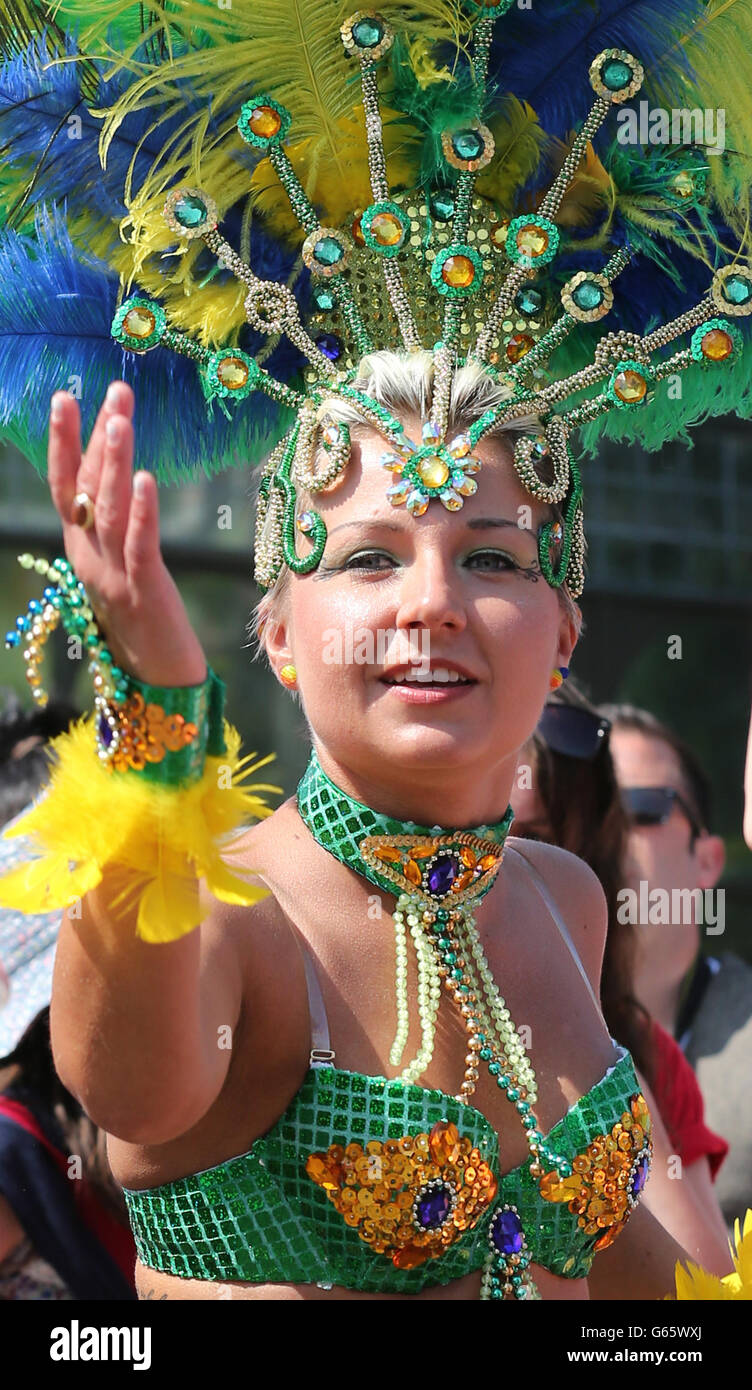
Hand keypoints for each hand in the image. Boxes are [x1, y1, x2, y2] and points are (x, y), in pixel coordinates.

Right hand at [47, 382, 207, 686]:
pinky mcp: (143, 592)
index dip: (64, 442)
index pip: (67, 486)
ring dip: (115, 462)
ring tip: (121, 420)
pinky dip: (142, 511)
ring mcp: (113, 574)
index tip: (68, 396)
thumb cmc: (141, 623)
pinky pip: (139, 545)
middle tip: (114, 391)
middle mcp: (89, 557)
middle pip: (88, 488)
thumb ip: (113, 530)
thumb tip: (121, 482)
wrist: (155, 681)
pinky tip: (147, 478)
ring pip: (109, 510)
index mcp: (81, 549)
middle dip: (98, 436)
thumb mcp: (118, 569)